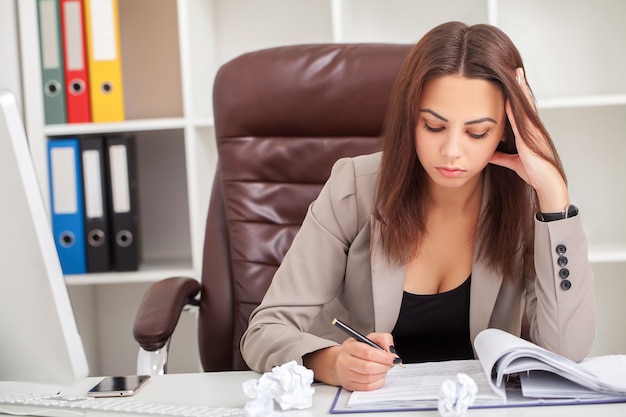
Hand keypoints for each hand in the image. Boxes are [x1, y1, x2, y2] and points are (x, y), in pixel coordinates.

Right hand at [304, 332, 396, 390]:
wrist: (339, 362)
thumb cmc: (358, 349)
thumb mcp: (369, 338)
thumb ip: (383, 339)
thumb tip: (391, 350)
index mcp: (349, 346)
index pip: (367, 352)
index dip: (382, 355)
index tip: (392, 357)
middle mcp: (344, 360)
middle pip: (368, 367)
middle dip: (384, 367)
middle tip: (391, 364)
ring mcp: (345, 374)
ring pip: (368, 378)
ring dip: (382, 374)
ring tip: (384, 368)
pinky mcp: (348, 385)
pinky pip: (367, 387)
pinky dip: (377, 383)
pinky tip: (379, 376)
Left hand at [489, 68, 568, 211]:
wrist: (545, 182)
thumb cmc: (533, 172)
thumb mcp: (512, 162)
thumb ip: (500, 156)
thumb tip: (489, 154)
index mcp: (528, 132)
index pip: (521, 110)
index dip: (518, 96)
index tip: (513, 82)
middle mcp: (531, 128)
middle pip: (525, 103)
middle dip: (521, 86)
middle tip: (516, 70)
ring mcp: (532, 131)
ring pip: (525, 106)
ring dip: (520, 90)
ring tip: (516, 74)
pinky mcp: (529, 137)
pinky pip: (521, 119)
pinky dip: (515, 107)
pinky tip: (508, 98)